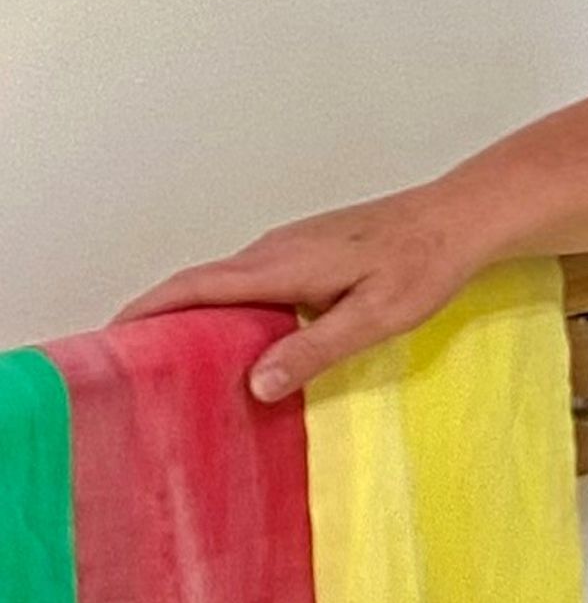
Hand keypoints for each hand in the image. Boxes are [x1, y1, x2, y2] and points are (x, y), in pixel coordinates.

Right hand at [116, 187, 485, 403]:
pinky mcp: (308, 247)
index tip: (111, 335)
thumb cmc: (424, 266)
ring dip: (194, 310)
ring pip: (225, 279)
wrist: (460, 218)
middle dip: (158, 315)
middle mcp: (276, 248)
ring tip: (175, 358)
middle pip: (199, 281)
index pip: (195, 285)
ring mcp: (291, 243)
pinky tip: (240, 337)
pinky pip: (250, 276)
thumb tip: (256, 384)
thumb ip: (315, 348)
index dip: (149, 309)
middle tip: (133, 362)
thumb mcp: (375, 317)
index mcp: (282, 264)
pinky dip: (227, 303)